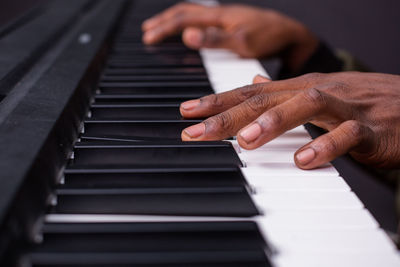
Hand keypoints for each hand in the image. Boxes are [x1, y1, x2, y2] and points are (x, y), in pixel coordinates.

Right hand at [142, 3, 317, 71]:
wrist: (290, 35)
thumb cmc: (269, 38)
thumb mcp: (241, 42)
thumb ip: (214, 39)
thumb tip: (187, 36)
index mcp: (219, 17)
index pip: (183, 18)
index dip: (164, 27)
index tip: (148, 37)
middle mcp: (220, 14)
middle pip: (184, 12)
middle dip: (163, 21)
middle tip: (147, 30)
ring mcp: (225, 18)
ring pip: (193, 15)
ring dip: (175, 21)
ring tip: (162, 29)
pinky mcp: (231, 24)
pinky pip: (203, 20)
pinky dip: (189, 24)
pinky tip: (190, 31)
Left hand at [179, 72, 399, 169]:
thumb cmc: (360, 102)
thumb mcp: (318, 92)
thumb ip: (283, 91)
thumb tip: (254, 81)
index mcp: (301, 87)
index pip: (251, 91)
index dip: (217, 101)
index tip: (187, 112)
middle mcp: (317, 92)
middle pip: (266, 99)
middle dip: (227, 114)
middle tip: (195, 130)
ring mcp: (343, 107)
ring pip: (305, 106)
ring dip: (273, 123)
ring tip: (244, 141)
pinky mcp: (369, 128)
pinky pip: (346, 136)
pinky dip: (325, 146)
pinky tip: (304, 160)